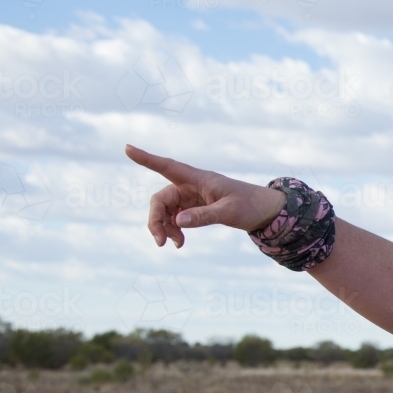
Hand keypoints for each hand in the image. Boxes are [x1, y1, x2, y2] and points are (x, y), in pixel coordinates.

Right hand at [125, 144, 286, 247]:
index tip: (127, 148)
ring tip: (175, 245)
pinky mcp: (194, 208)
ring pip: (166, 211)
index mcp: (199, 179)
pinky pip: (175, 218)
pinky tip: (179, 243)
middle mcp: (191, 185)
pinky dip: (174, 230)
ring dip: (165, 228)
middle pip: (161, 199)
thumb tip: (178, 222)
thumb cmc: (249, 205)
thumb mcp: (229, 212)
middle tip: (159, 242)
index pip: (168, 166)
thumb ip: (204, 216)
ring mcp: (191, 197)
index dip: (146, 158)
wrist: (264, 212)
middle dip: (156, 219)